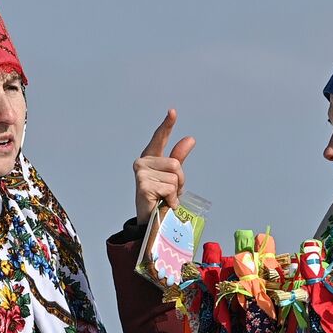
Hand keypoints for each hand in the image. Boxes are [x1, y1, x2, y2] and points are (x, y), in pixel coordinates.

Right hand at [134, 109, 195, 225]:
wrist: (150, 222)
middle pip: (175, 163)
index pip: (159, 138)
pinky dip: (171, 199)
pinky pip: (170, 188)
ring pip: (174, 176)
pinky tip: (162, 204)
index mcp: (149, 158)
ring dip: (175, 192)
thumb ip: (179, 157)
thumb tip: (191, 138)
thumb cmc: (160, 198)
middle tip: (170, 193)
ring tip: (165, 199)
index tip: (173, 111)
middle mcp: (141, 163)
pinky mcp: (143, 186)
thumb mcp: (173, 177)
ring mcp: (140, 174)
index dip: (167, 125)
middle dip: (179, 181)